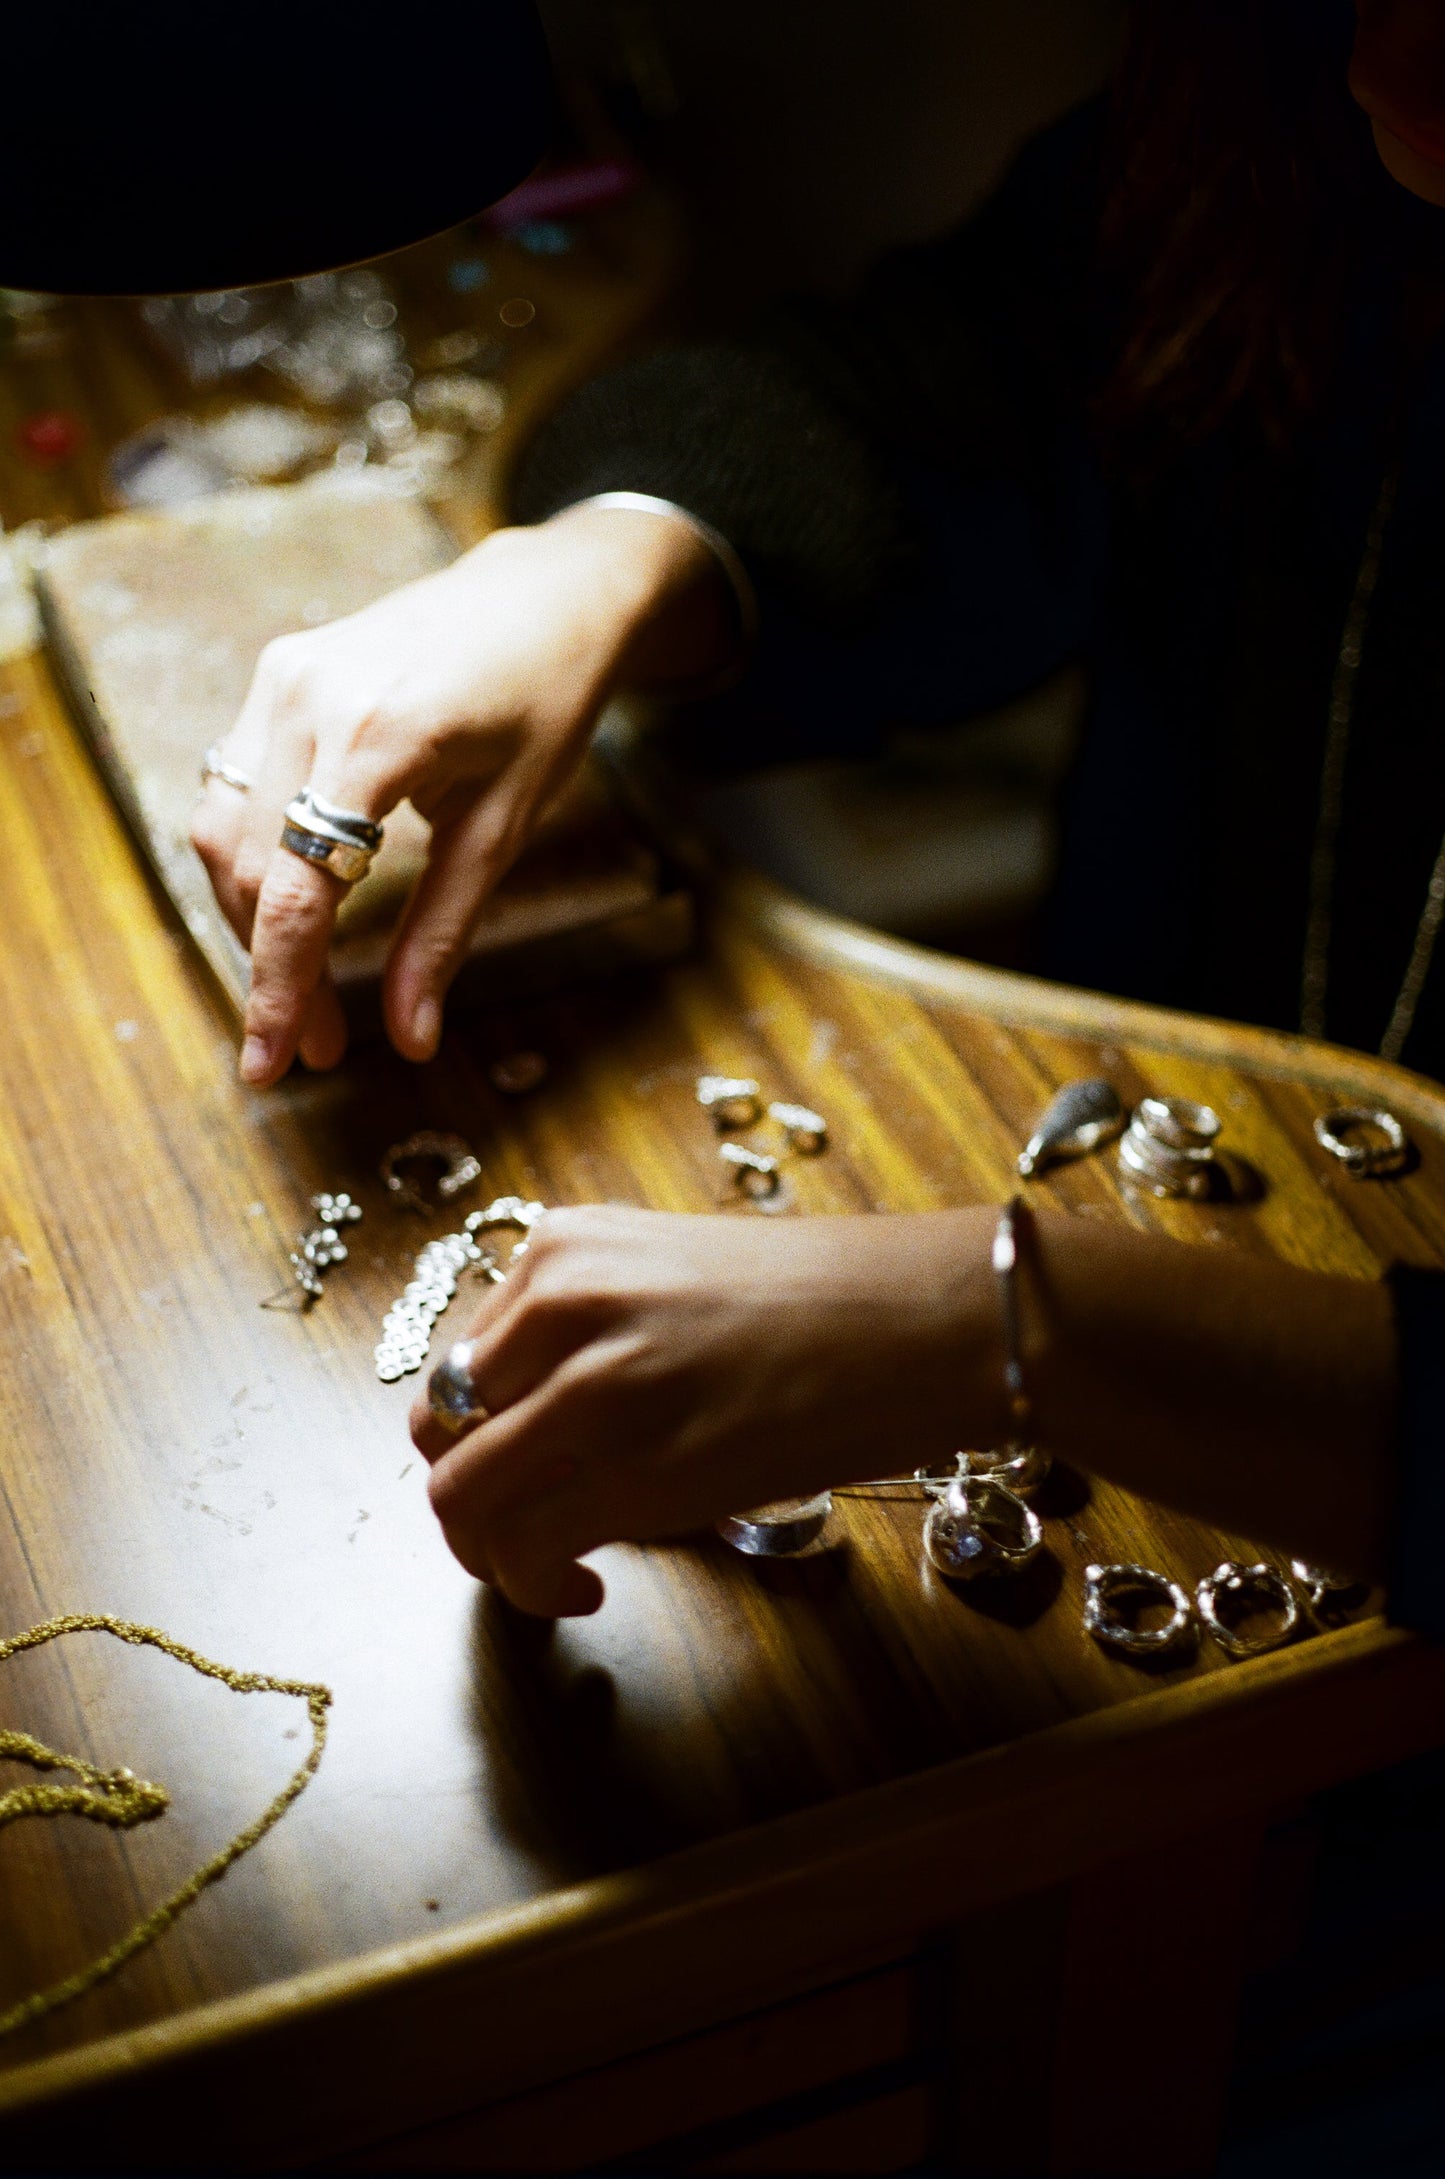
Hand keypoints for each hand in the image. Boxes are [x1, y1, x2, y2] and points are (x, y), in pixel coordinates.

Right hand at [191, 504, 731, 1086]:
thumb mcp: (507, 826)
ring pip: (223, 829)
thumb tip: (410, 1039)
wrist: (546, 595)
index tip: (274, 1064)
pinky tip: (295, 910)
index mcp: (379, 736)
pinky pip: (235, 784)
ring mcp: (283, 677)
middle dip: (270, 968)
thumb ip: (445, 932)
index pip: (295, 889)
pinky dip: (252, 859)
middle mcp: (310, 698)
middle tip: (314, 1044)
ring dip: (252, 920)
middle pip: (245, 867)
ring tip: (305, 992)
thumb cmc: (544, 703)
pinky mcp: (278, 671)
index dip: (278, 988)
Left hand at [409, 1204, 999, 1615]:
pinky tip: (587, 1586)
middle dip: (469, 1497)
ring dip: (489, 1555)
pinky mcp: (636, 1469)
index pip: (458, 1359)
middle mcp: (559, 1299)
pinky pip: (523, 1548)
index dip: (479, 1433)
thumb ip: (593, 1325)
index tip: (527, 1469)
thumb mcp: (676, 1274)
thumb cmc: (832, 1301)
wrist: (934, 1317)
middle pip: (437, 1429)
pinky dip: (531, 1585)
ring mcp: (592, 1383)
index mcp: (562, 1244)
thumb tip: (539, 1418)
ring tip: (553, 1570)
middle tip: (525, 1531)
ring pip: (461, 1495)